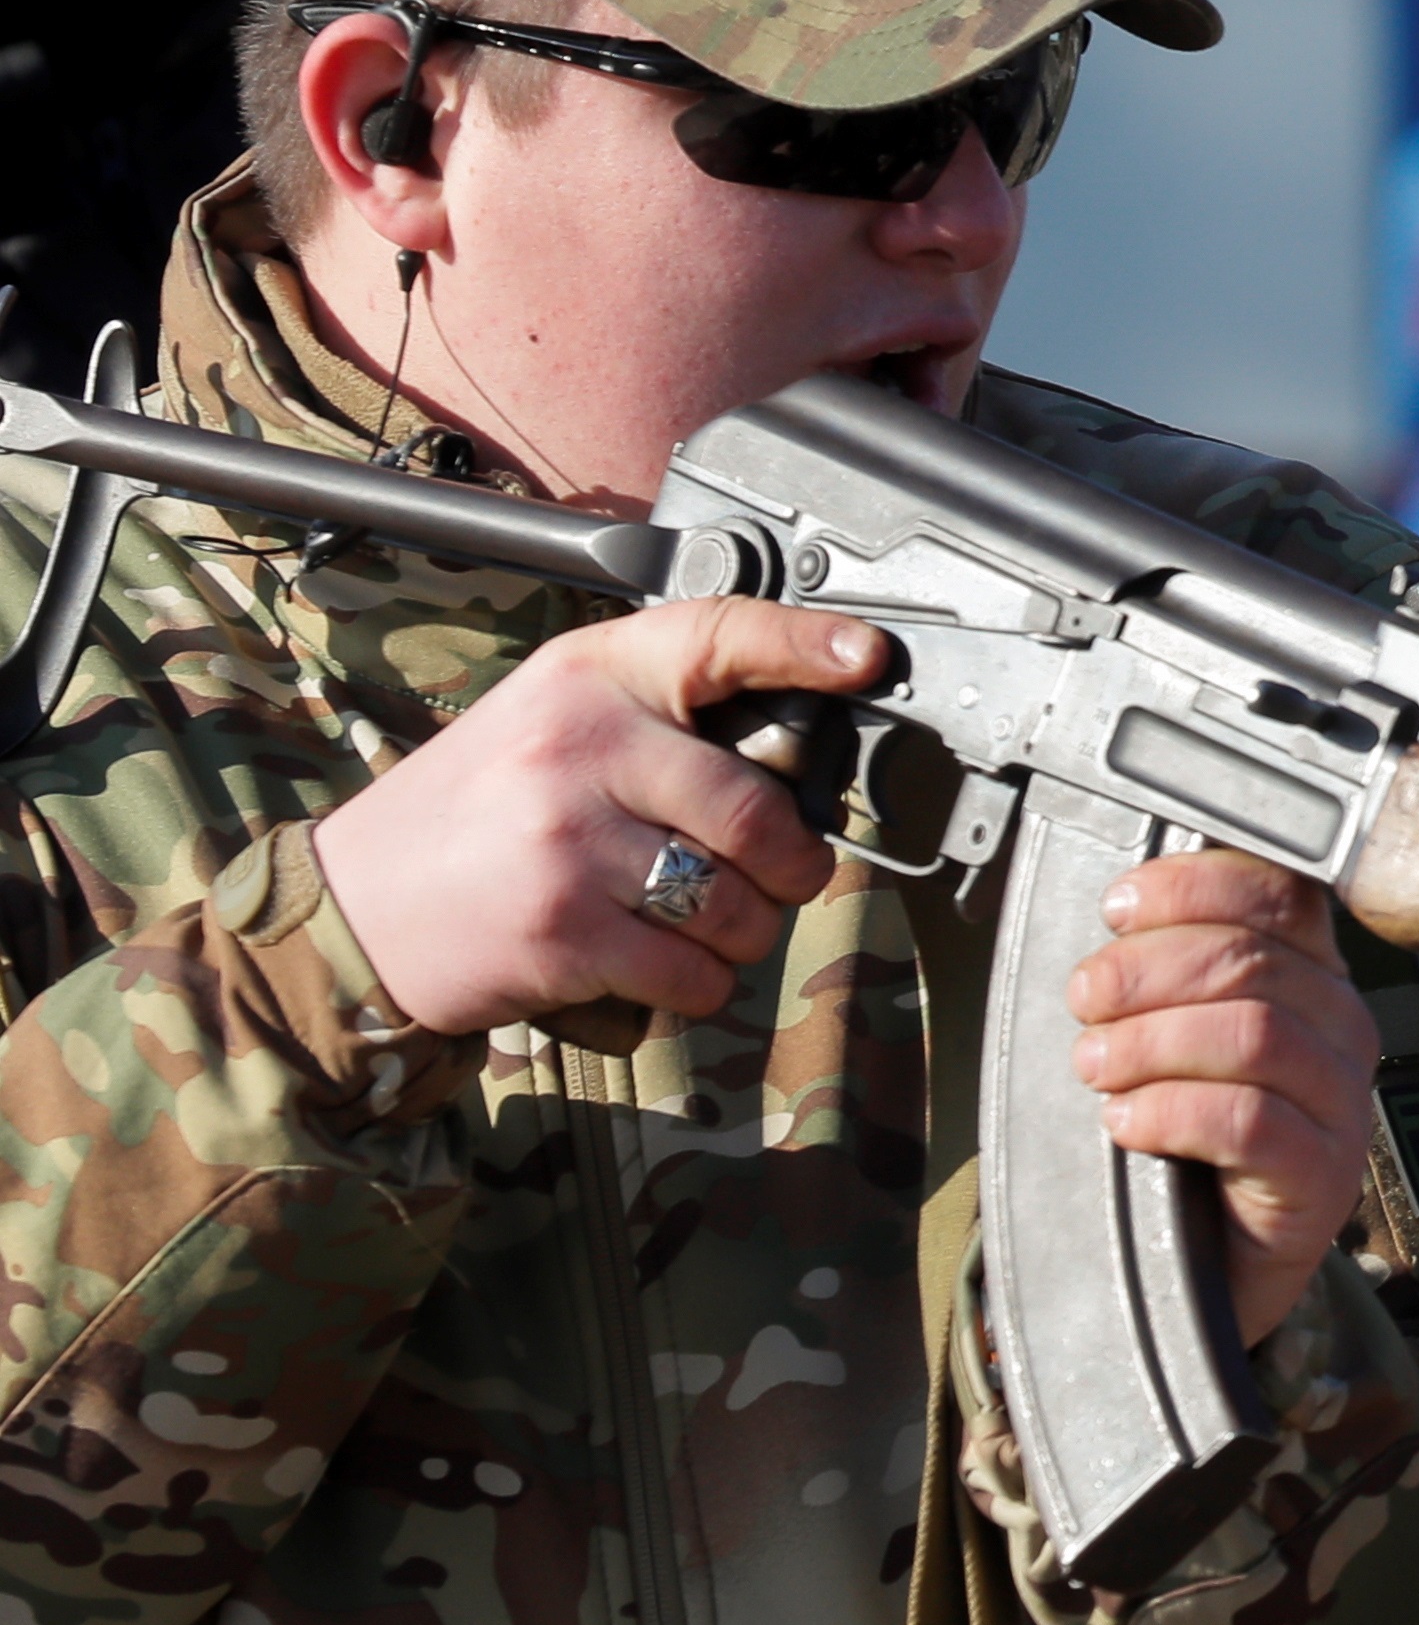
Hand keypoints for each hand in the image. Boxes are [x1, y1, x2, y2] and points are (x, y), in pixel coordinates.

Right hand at [312, 601, 889, 1035]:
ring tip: (700, 925)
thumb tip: (792, 750)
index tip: (867, 657)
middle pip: (759, 813)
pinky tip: (655, 968)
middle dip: (792, 865)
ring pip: (737, 904)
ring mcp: (567, 842)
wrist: (345, 911)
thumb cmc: (469, 819)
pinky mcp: (562, 932)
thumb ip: (654, 720)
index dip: (802, 645)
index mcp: (583, 679)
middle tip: (780, 875)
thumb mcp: (548, 725)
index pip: (713, 638)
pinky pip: (693, 974)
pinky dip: (696, 986)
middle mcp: (576, 747)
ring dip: (744, 934)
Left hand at [1066, 851, 1386, 1343]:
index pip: (1277, 895)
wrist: (1198, 1269)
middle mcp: (1339, 1029)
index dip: (1194, 887)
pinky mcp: (1322, 1177)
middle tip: (1087, 1001)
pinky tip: (1127, 1121)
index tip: (1119, 908)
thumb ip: (1164, 972)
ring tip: (1098, 1067)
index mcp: (1308, 975)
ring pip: (1255, 1034)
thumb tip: (1116, 915)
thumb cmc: (1177, 1143)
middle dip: (1147, 972)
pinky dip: (1170, 1112)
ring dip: (1152, 1042)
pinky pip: (1249, 1122)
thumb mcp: (1169, 1037)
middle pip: (1253, 961)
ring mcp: (1340, 1105)